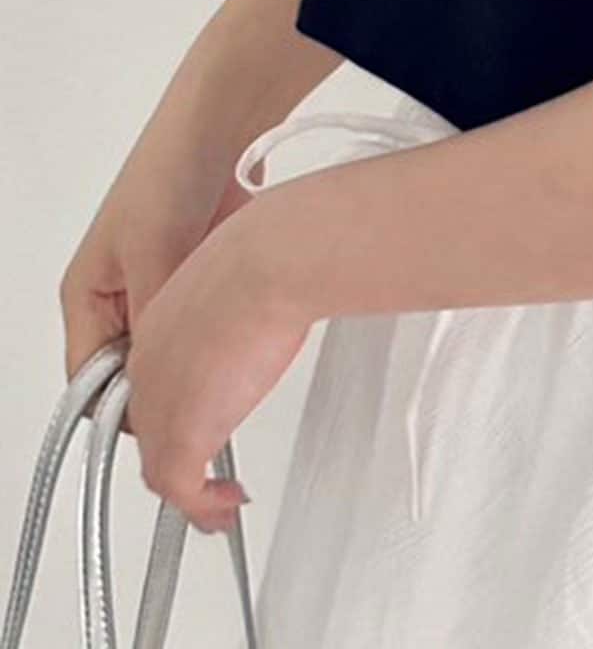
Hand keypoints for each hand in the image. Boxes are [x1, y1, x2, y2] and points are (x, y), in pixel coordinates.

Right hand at [60, 144, 256, 413]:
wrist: (220, 125)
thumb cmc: (169, 174)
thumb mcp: (154, 253)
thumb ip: (153, 317)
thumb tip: (162, 376)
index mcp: (86, 297)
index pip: (90, 383)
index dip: (126, 407)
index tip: (167, 418)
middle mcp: (118, 298)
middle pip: (132, 372)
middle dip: (164, 383)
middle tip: (204, 390)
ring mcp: (159, 286)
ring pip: (170, 350)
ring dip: (194, 352)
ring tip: (224, 353)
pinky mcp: (195, 275)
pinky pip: (200, 322)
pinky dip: (216, 328)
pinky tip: (241, 327)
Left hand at [122, 200, 309, 532]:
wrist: (271, 263)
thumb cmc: (270, 256)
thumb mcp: (249, 277)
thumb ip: (245, 304)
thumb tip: (273, 308)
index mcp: (157, 323)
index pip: (152, 382)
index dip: (176, 409)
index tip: (207, 419)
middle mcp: (148, 365)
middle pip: (149, 426)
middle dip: (178, 454)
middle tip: (206, 471)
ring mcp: (161, 401)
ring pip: (158, 464)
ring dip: (188, 491)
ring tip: (216, 503)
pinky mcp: (183, 433)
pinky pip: (180, 490)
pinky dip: (201, 506)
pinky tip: (226, 505)